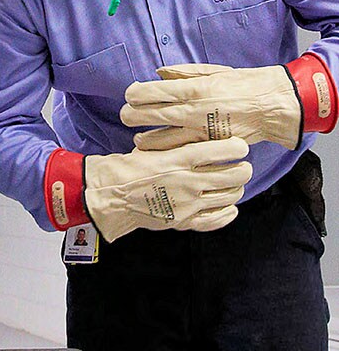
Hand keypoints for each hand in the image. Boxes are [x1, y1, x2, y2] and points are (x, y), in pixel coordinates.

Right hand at [84, 137, 252, 241]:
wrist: (110, 197)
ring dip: (237, 188)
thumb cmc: (128, 168)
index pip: (220, 150)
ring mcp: (187, 204)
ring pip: (229, 196)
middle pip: (233, 175)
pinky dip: (228, 211)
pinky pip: (217, 219)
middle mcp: (186, 182)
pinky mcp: (184, 221)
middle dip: (243, 168)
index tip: (239, 146)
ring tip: (233, 183)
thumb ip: (177, 141)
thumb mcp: (151, 147)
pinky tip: (230, 205)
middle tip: (242, 165)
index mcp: (177, 159)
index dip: (236, 147)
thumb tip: (203, 132)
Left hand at [121, 63, 300, 149]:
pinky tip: (157, 152)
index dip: (133, 94)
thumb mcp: (212, 72)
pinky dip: (164, 153)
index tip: (131, 95)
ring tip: (139, 137)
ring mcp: (199, 132)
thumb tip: (157, 74)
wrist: (273, 105)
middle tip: (127, 115)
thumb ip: (182, 74)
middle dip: (130, 115)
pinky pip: (179, 152)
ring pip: (157, 140)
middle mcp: (191, 111)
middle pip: (145, 115)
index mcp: (191, 89)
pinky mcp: (208, 147)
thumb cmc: (243, 84)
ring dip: (143, 139)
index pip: (148, 92)